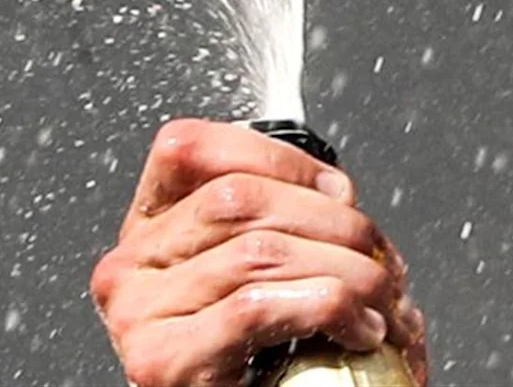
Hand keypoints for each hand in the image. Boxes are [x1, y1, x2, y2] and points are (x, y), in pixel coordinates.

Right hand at [91, 118, 431, 386]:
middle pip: (240, 199)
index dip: (280, 158)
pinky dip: (328, 308)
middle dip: (336, 223)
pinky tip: (356, 330)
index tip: (338, 191)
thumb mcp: (259, 271)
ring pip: (259, 251)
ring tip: (380, 303)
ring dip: (348, 273)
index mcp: (149, 231)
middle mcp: (131, 268)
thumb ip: (278, 219)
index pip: (192, 149)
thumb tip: (340, 196)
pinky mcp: (164, 362)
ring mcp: (139, 315)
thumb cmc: (262, 362)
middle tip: (381, 262)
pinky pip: (257, 306)